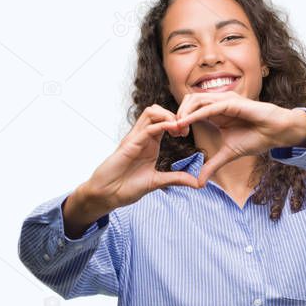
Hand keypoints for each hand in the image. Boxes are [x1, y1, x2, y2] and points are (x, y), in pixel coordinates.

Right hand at [80, 104, 198, 211]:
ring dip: (169, 116)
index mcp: (150, 143)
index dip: (179, 122)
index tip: (188, 133)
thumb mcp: (158, 182)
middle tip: (186, 129)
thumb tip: (198, 183)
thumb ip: (176, 179)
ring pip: (151, 113)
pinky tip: (173, 130)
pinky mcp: (129, 144)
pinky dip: (162, 125)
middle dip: (175, 114)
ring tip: (180, 128)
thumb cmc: (127, 187)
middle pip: (158, 110)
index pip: (164, 120)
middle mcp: (143, 137)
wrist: (107, 195)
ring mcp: (135, 139)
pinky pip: (146, 128)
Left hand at [174, 91, 305, 186]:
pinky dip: (196, 114)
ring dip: (183, 113)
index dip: (180, 119)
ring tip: (178, 128)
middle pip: (188, 100)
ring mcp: (225, 99)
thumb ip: (212, 165)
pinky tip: (186, 123)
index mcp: (216, 111)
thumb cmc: (256, 138)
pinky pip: (209, 107)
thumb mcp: (228, 155)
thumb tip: (199, 183)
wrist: (276, 133)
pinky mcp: (232, 102)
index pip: (191, 108)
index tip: (174, 135)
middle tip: (174, 132)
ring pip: (195, 100)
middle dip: (178, 114)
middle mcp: (218, 102)